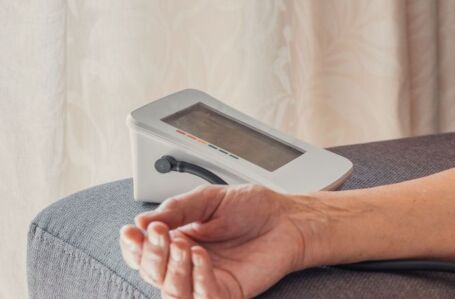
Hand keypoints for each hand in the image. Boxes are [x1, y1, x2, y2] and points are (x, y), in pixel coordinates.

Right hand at [119, 183, 316, 297]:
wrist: (288, 218)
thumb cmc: (254, 207)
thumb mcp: (210, 199)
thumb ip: (177, 209)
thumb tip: (141, 221)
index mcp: (179, 241)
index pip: (144, 253)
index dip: (134, 245)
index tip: (131, 229)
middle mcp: (188, 264)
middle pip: (152, 273)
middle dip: (150, 253)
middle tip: (159, 232)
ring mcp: (206, 280)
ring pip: (171, 291)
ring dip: (170, 268)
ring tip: (181, 243)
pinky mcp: (226, 293)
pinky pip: (202, 296)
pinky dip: (197, 276)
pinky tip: (199, 255)